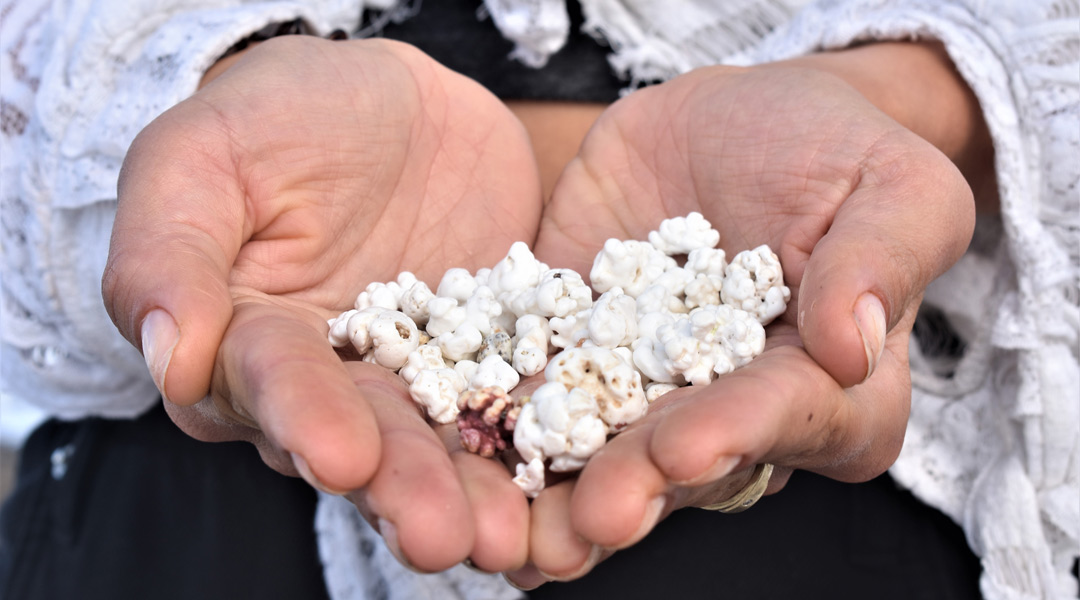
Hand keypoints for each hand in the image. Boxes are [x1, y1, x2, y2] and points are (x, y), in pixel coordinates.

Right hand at [102, 36, 538, 571]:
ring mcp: (415, 380)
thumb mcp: (205, 154)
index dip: (304, 419)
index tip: (341, 454)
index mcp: (246, 344)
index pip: (270, 386)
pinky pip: (516, 405)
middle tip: (442, 534)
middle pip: (364, 441)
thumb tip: (167, 356)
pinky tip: (568, 483)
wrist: (398, 103)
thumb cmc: (282, 115)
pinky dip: (540, 445)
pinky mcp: (489, 364)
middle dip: (401, 488)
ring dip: (472, 495)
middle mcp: (329, 383)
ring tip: (507, 537)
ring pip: (441, 445)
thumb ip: (171, 250)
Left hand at [512, 42, 982, 584]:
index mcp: (827, 390)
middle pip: (684, 459)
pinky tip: (462, 456)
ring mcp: (646, 392)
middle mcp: (732, 411)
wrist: (729, 120)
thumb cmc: (832, 149)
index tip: (686, 448)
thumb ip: (882, 258)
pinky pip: (534, 393)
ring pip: (603, 451)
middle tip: (588, 520)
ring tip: (516, 531)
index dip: (736, 433)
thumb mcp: (892, 183)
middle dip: (634, 488)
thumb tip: (852, 346)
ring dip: (557, 496)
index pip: (784, 418)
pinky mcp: (575, 357)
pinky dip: (499, 423)